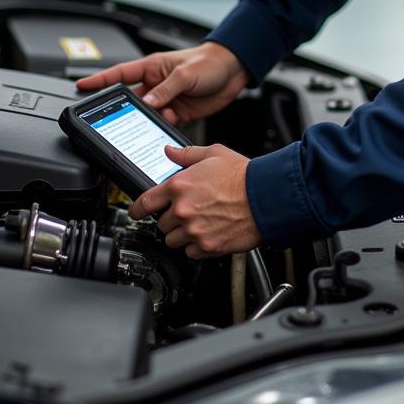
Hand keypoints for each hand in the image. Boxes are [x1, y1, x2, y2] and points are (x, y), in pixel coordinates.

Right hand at [75, 42, 248, 124]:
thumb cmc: (209, 62)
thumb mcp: (185, 74)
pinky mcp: (178, 112)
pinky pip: (163, 124)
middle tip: (114, 122)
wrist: (234, 70)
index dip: (99, 81)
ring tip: (145, 128)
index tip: (80, 87)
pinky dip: (162, 129)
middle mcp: (156, 84)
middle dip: (122, 111)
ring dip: (145, 123)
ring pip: (146, 115)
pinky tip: (165, 130)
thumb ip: (165, 90)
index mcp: (152, 68)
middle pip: (130, 100)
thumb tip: (147, 103)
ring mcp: (166, 99)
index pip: (119, 75)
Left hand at [132, 143, 260, 257]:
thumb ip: (187, 154)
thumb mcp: (214, 153)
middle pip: (161, 223)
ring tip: (200, 223)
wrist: (266, 196)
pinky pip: (191, 252)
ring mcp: (194, 230)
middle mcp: (183, 210)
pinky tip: (210, 232)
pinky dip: (198, 246)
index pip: (144, 202)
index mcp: (179, 185)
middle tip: (189, 211)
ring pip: (174, 241)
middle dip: (172, 218)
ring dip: (183, 234)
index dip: (137, 208)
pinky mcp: (207, 246)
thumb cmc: (243, 175)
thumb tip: (170, 151)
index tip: (137, 211)